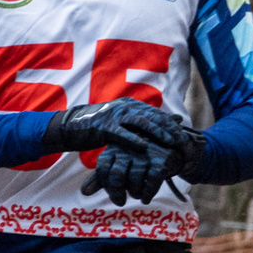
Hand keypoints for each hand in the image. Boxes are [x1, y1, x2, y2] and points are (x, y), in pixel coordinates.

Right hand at [42, 98, 191, 159]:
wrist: (67, 127)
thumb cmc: (95, 127)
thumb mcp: (121, 122)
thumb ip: (144, 121)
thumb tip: (175, 120)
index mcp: (130, 105)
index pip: (157, 114)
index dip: (172, 124)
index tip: (186, 136)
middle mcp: (124, 107)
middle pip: (153, 117)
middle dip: (170, 129)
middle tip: (184, 140)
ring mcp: (113, 116)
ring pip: (141, 123)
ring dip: (158, 133)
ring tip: (171, 142)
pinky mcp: (102, 127)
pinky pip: (121, 134)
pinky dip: (133, 140)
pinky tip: (145, 147)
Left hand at [81, 128, 202, 204]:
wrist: (170, 152)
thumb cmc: (137, 161)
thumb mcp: (117, 167)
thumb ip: (100, 179)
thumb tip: (83, 192)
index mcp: (115, 148)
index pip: (102, 168)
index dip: (104, 183)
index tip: (111, 191)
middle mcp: (129, 149)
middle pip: (117, 174)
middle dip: (116, 193)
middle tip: (119, 202)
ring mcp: (146, 154)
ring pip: (135, 180)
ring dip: (133, 193)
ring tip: (135, 195)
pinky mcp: (161, 161)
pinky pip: (151, 182)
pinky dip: (147, 194)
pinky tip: (145, 198)